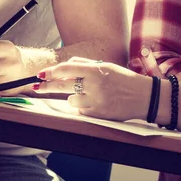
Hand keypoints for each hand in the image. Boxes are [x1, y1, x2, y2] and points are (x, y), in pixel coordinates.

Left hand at [35, 56, 151, 120]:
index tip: (40, 74)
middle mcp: (95, 84)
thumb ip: (85, 65)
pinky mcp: (98, 115)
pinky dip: (83, 107)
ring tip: (89, 94)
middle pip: (63, 85)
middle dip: (47, 86)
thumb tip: (65, 67)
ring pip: (71, 99)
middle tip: (36, 86)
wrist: (144, 97)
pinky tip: (95, 103)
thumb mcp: (106, 66)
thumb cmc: (124, 79)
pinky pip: (80, 111)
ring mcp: (96, 101)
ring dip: (74, 97)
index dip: (51, 71)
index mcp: (96, 69)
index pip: (67, 69)